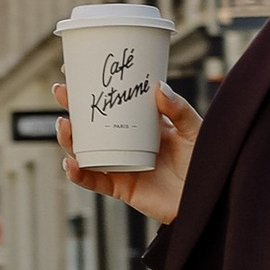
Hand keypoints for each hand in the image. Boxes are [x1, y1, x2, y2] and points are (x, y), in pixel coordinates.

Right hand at [55, 78, 199, 223]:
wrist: (208, 199)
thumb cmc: (205, 162)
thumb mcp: (194, 130)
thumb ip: (179, 110)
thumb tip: (158, 87)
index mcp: (141, 124)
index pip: (112, 102)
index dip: (92, 88)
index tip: (75, 70)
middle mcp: (126, 142)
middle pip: (91, 123)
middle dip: (72, 107)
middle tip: (61, 92)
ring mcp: (121, 164)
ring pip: (85, 150)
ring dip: (69, 138)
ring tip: (64, 125)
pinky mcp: (121, 187)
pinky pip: (94, 180)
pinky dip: (79, 174)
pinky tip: (71, 163)